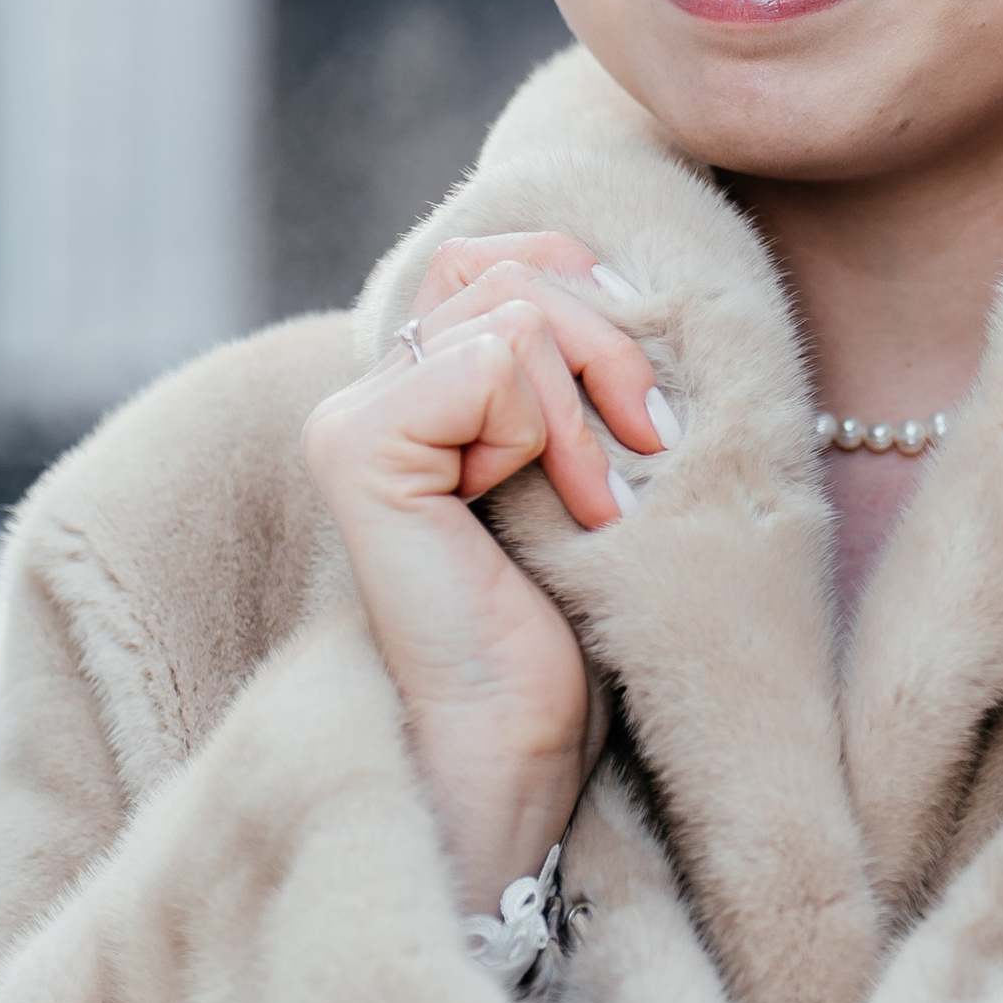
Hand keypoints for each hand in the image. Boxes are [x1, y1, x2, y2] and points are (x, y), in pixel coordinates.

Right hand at [302, 237, 671, 914]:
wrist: (522, 744)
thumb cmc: (575, 625)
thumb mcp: (597, 461)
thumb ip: (579, 365)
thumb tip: (616, 272)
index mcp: (424, 388)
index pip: (502, 257)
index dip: (590, 296)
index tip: (644, 399)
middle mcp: (373, 389)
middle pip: (513, 272)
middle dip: (610, 350)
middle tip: (648, 450)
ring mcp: (355, 414)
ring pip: (513, 310)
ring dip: (590, 407)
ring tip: (599, 504)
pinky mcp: (356, 445)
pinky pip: (493, 361)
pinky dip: (554, 432)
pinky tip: (564, 513)